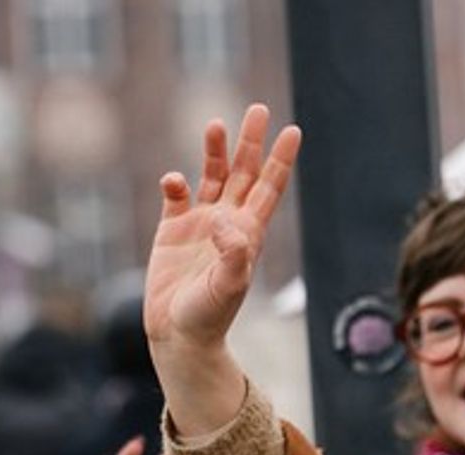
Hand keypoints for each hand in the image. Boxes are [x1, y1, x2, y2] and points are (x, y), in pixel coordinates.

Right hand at [146, 105, 300, 360]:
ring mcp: (199, 224)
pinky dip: (175, 183)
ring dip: (214, 152)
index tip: (293, 131)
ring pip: (212, 177)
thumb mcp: (229, 287)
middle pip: (244, 173)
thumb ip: (233, 255)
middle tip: (258, 109)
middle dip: (251, 142)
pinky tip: (174, 180)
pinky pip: (176, 196)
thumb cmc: (210, 316)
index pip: (269, 188)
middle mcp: (227, 222)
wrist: (179, 336)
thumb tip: (225, 221)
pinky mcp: (171, 231)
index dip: (280, 160)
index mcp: (249, 234)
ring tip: (215, 124)